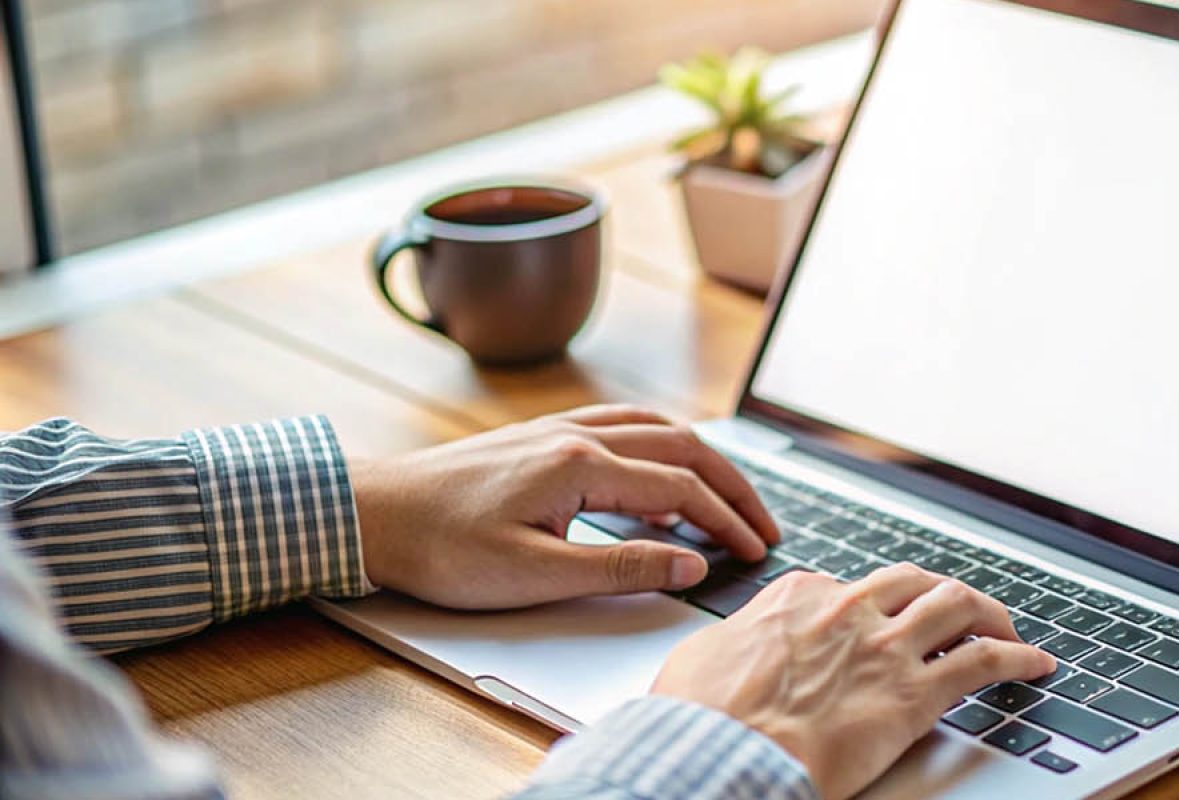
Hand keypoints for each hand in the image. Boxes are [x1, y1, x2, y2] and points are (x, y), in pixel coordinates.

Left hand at [350, 404, 779, 607]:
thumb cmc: (441, 548)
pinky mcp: (541, 437)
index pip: (682, 490)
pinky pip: (623, 428)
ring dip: (703, 462)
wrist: (370, 512)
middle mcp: (578, 435)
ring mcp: (558, 430)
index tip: (755, 553)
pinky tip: (660, 479)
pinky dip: (661, 449)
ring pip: (657, 429)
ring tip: (728, 499)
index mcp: (581, 465)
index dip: (727, 523)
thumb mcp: (535, 574)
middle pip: (684, 447)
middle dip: (734, 486)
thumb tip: (690, 563)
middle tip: (764, 525)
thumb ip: (622, 566)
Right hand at [651, 564, 1057, 799]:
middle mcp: (848, 608)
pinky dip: (1018, 658)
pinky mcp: (915, 690)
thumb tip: (734, 652)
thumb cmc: (702, 717)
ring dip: (990, 614)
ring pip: (958, 604)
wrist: (720, 751)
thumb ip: (740, 642)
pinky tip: (1036, 664)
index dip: (875, 607)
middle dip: (944, 594)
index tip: (884, 624)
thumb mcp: (705, 657)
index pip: (854, 587)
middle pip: (915, 582)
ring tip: (1008, 630)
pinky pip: (984, 660)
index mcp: (798, 597)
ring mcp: (885, 645)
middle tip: (963, 612)